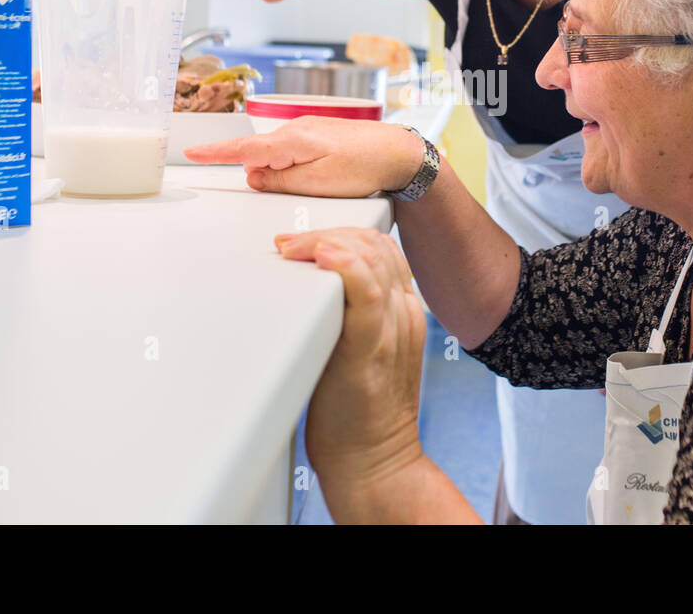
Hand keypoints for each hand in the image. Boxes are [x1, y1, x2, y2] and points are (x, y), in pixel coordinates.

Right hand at [184, 116, 425, 197]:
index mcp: (292, 141)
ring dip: (286, 172)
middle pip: (261, 155)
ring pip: (279, 155)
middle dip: (266, 174)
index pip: (242, 149)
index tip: (190, 151)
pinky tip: (322, 174)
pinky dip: (296, 166)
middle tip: (306, 185)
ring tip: (324, 180)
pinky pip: (294, 152)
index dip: (214, 152)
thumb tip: (252, 177)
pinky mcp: (318, 135)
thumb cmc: (365, 168)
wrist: (399, 152)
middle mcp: (296, 129)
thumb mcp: (318, 184)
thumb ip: (280, 181)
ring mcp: (308, 130)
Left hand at [276, 227, 425, 508]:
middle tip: (289, 242)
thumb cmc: (357, 411)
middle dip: (329, 231)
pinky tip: (323, 257)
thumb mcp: (363, 348)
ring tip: (292, 248)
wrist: (373, 461)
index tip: (306, 239)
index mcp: (404, 310)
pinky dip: (346, 268)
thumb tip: (313, 284)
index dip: (343, 231)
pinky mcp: (371, 351)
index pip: (383, 247)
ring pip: (373, 259)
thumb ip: (352, 313)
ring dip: (327, 241)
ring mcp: (392, 330)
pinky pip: (368, 296)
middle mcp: (404, 313)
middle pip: (376, 244)